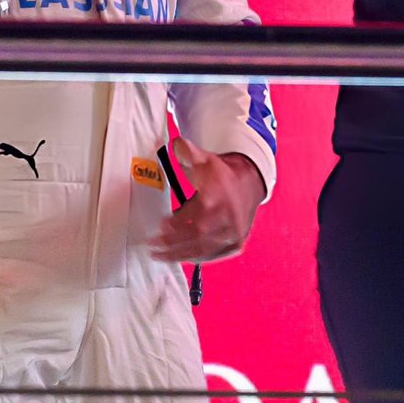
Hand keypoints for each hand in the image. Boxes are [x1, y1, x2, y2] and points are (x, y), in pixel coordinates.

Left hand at [149, 138, 266, 263]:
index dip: (176, 222)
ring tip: (161, 256)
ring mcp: (234, 232)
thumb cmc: (222, 173)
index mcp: (220, 195)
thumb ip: (188, 152)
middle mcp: (229, 216)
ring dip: (180, 254)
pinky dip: (196, 258)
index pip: (195, 214)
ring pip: (204, 249)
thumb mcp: (205, 159)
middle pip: (198, 234)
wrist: (250, 182)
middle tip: (153, 246)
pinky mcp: (237, 242)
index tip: (160, 225)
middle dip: (173, 242)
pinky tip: (181, 257)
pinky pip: (214, 255)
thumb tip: (176, 144)